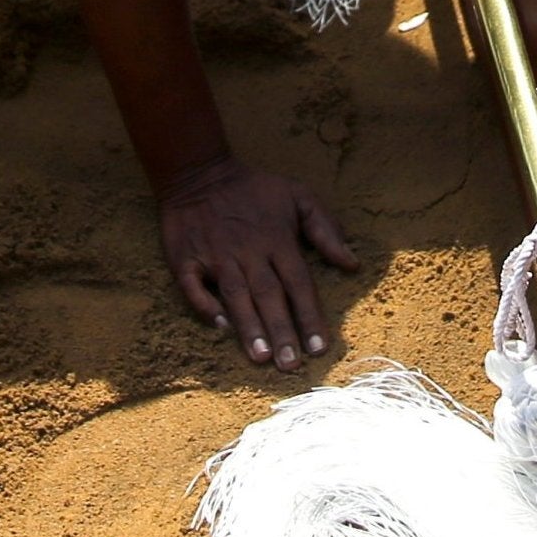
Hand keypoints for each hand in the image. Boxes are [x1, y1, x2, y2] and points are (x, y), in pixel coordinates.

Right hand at [159, 158, 358, 370]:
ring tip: (260, 357)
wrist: (198, 171)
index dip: (310, 316)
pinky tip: (219, 326)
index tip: (320, 348)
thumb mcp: (298, 196)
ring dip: (249, 326)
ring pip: (235, 295)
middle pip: (269, 296)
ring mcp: (215, 255)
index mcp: (277, 239)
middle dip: (282, 331)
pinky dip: (204, 305)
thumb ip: (326, 229)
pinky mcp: (184, 258)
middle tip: (290, 365)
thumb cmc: (254, 188)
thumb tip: (352, 263)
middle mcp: (248, 251)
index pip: (299, 284)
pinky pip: (193, 286)